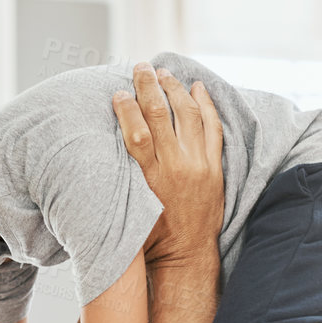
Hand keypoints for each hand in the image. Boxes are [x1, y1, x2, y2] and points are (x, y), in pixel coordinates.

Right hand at [113, 63, 225, 264]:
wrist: (186, 255)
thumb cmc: (150, 237)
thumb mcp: (130, 209)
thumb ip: (123, 179)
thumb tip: (107, 149)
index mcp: (151, 178)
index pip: (137, 133)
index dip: (127, 109)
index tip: (118, 92)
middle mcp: (176, 167)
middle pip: (162, 115)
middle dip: (149, 87)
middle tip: (141, 67)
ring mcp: (199, 165)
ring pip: (189, 115)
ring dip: (176, 89)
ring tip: (165, 72)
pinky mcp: (214, 168)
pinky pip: (214, 129)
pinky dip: (207, 105)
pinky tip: (198, 88)